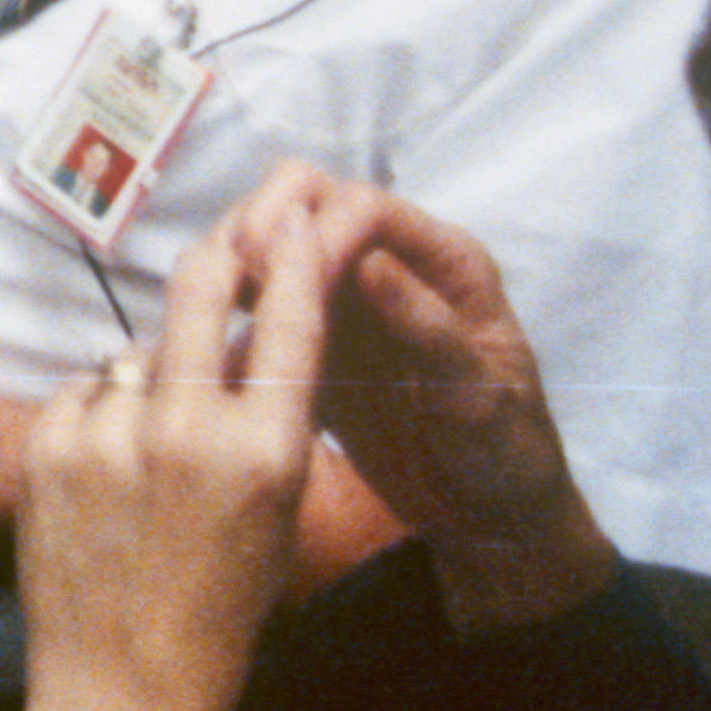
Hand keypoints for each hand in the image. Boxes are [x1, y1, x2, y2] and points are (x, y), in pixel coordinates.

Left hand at [10, 193, 331, 710]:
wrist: (127, 685)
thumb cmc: (219, 607)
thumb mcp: (277, 513)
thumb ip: (267, 421)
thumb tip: (251, 334)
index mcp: (267, 451)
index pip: (289, 321)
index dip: (293, 256)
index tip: (294, 214)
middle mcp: (189, 430)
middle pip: (201, 291)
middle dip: (218, 257)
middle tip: (228, 241)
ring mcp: (111, 434)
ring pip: (138, 352)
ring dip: (152, 376)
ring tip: (155, 449)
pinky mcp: (49, 444)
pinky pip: (83, 392)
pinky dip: (98, 415)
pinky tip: (109, 473)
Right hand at [219, 163, 613, 631]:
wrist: (489, 514)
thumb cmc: (504, 455)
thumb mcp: (479, 399)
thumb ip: (430, 330)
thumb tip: (371, 263)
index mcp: (445, 261)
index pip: (366, 208)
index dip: (315, 230)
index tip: (276, 272)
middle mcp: (392, 258)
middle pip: (312, 195)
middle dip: (267, 221)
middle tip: (236, 273)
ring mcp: (349, 291)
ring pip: (277, 233)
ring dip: (239, 251)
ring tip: (209, 298)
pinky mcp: (315, 328)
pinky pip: (262, 290)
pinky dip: (229, 295)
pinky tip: (205, 329)